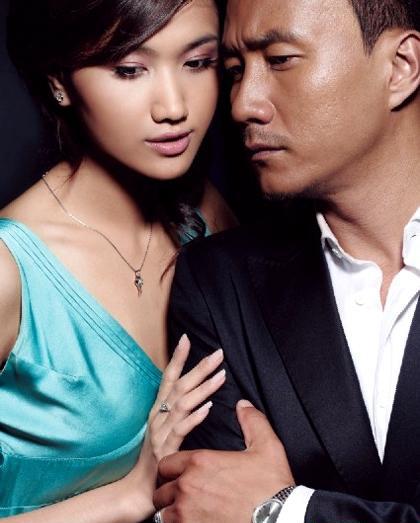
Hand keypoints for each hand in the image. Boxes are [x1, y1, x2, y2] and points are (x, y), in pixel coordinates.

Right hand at [147, 334, 225, 461]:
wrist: (138, 491)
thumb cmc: (157, 457)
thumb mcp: (165, 429)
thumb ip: (178, 411)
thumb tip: (198, 394)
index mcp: (158, 409)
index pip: (168, 378)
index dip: (177, 358)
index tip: (186, 338)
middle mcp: (157, 416)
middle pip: (179, 386)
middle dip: (199, 368)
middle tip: (219, 354)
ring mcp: (160, 432)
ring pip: (182, 404)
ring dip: (202, 388)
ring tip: (221, 376)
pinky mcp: (164, 450)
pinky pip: (180, 430)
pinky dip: (195, 417)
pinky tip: (208, 408)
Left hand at [153, 401, 294, 522]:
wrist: (279, 520)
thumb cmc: (271, 486)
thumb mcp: (267, 446)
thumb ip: (252, 421)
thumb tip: (243, 405)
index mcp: (200, 462)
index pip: (166, 464)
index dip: (173, 469)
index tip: (183, 475)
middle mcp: (187, 486)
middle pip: (160, 490)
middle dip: (170, 492)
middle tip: (183, 496)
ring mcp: (186, 513)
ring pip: (163, 513)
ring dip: (172, 513)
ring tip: (186, 513)